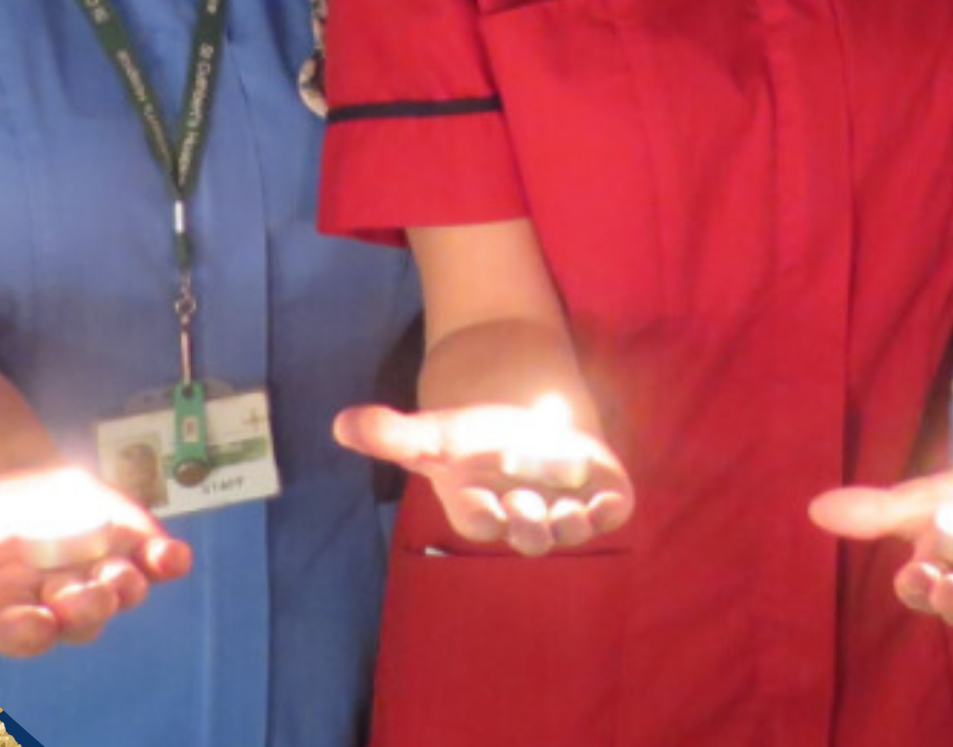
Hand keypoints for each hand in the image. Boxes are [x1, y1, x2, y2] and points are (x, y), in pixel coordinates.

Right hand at [0, 464, 192, 658]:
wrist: (21, 483)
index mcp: (10, 606)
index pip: (21, 632)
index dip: (29, 630)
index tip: (36, 620)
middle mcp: (58, 600)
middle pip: (77, 620)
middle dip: (86, 609)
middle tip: (90, 595)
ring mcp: (99, 574)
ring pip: (118, 594)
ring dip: (125, 588)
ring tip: (127, 575)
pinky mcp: (131, 545)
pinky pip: (156, 562)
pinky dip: (168, 562)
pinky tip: (175, 556)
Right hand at [333, 399, 634, 554]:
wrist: (524, 420)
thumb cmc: (474, 438)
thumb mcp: (433, 431)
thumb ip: (391, 434)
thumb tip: (339, 424)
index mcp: (481, 506)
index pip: (482, 520)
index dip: (487, 514)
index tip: (491, 502)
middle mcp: (523, 513)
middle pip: (528, 533)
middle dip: (531, 522)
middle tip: (530, 503)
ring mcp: (563, 505)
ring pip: (572, 527)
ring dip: (575, 523)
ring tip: (575, 510)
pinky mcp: (598, 490)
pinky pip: (610, 510)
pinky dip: (613, 508)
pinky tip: (611, 498)